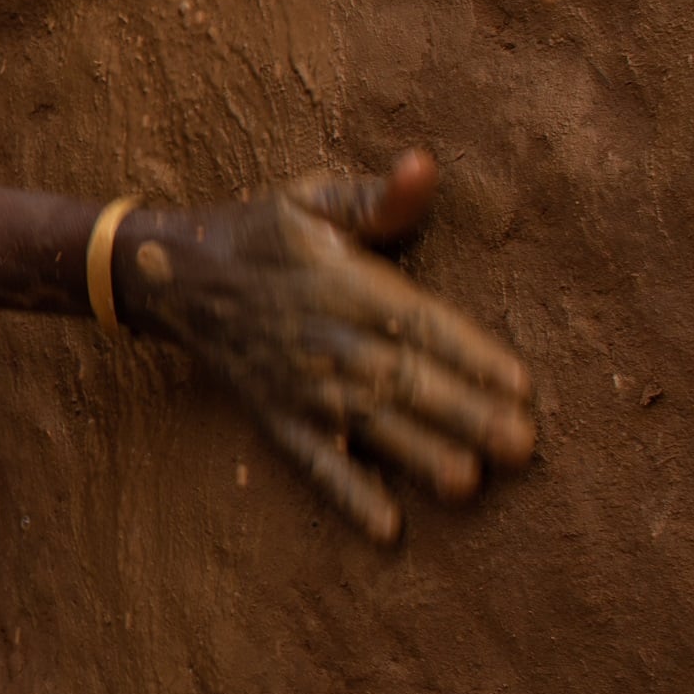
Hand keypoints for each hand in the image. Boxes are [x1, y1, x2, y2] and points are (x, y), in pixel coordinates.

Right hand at [128, 150, 536, 543]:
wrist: (173, 278)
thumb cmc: (258, 234)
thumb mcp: (311, 201)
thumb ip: (374, 197)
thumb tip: (423, 165)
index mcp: (346, 287)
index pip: (421, 323)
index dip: (471, 353)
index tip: (520, 382)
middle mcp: (328, 342)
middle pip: (406, 381)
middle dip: (464, 414)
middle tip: (519, 446)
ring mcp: (302, 387)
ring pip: (370, 425)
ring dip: (418, 455)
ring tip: (466, 484)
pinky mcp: (279, 419)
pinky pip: (315, 462)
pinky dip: (348, 494)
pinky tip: (386, 528)